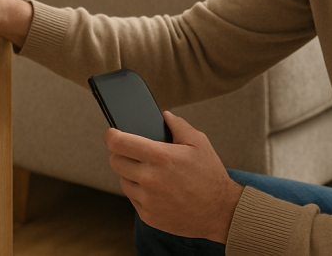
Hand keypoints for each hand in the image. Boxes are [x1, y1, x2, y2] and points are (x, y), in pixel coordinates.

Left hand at [105, 111, 243, 242]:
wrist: (220, 212)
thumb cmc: (210, 175)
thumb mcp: (199, 143)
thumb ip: (178, 125)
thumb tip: (164, 115)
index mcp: (161, 157)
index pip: (119, 143)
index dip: (111, 135)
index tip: (111, 133)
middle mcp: (150, 179)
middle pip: (115, 161)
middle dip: (121, 153)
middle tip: (134, 152)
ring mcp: (148, 200)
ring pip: (122, 180)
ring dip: (130, 173)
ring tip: (149, 171)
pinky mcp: (148, 216)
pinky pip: (132, 198)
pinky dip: (139, 191)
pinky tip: (156, 188)